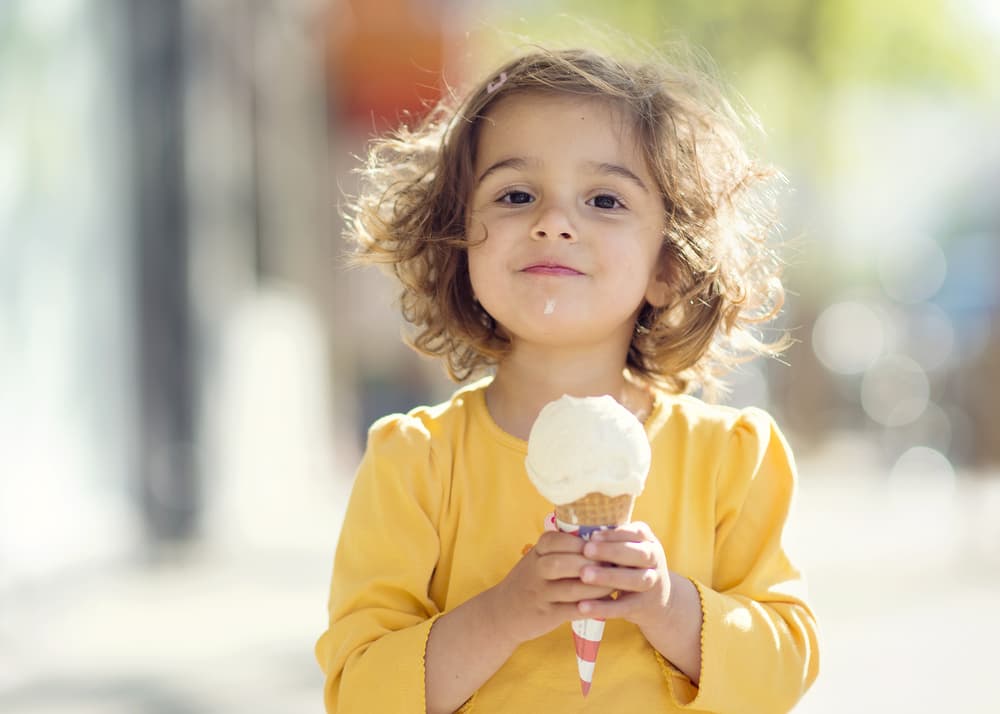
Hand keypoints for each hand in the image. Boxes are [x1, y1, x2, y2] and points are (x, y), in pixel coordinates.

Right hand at [489, 530, 615, 645]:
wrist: (503, 612)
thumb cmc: (530, 580)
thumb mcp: (538, 559)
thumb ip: (562, 548)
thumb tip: (602, 536)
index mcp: (536, 552)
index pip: (558, 539)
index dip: (582, 542)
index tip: (603, 544)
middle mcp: (535, 570)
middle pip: (563, 562)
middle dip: (591, 563)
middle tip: (615, 565)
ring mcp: (540, 594)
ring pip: (571, 588)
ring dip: (596, 587)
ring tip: (615, 585)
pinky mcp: (546, 615)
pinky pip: (572, 610)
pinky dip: (591, 607)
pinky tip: (606, 605)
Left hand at [574, 521, 673, 630]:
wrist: (657, 599)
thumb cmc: (630, 566)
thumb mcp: (627, 549)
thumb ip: (610, 541)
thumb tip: (576, 531)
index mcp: (649, 541)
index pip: (637, 533)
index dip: (615, 534)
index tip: (592, 535)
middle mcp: (655, 560)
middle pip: (639, 554)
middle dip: (612, 551)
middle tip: (586, 550)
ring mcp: (652, 583)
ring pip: (635, 580)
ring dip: (609, 576)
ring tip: (584, 575)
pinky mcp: (644, 606)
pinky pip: (624, 607)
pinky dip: (604, 608)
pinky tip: (583, 606)